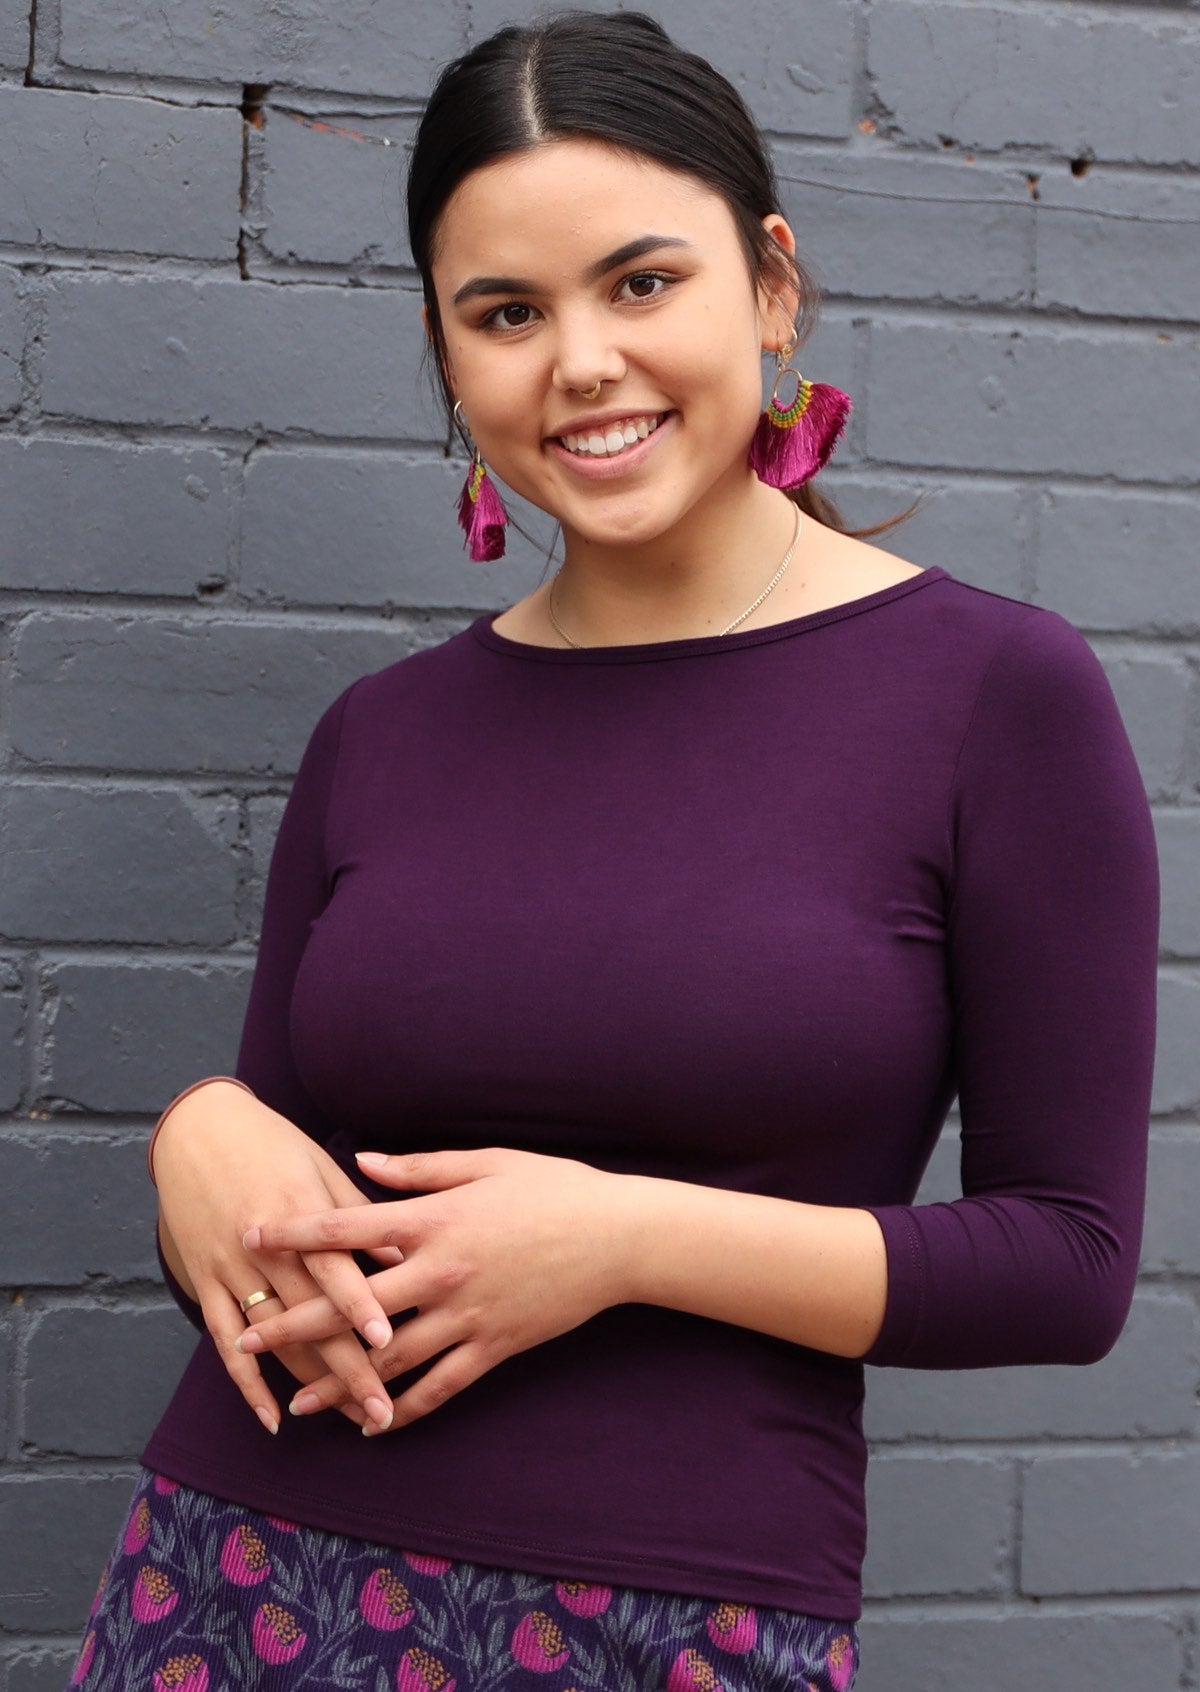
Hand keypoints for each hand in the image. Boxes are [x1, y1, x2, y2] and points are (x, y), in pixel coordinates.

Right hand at [153, 1081, 402, 1434]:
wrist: (197, 1130)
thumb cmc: (273, 1143)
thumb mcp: (321, 1167)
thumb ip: (360, 1214)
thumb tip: (406, 1254)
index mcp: (299, 1213)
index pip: (334, 1269)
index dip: (360, 1306)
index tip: (389, 1343)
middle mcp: (263, 1247)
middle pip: (311, 1317)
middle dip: (348, 1368)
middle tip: (383, 1412)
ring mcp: (229, 1268)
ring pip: (274, 1339)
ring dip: (311, 1384)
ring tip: (349, 1419)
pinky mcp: (203, 1281)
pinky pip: (224, 1340)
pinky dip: (247, 1382)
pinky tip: (273, 1418)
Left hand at [238, 1147, 635, 1430]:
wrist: (618, 1237)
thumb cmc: (554, 1188)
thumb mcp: (486, 1163)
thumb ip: (419, 1169)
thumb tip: (361, 1162)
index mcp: (436, 1219)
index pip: (347, 1228)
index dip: (294, 1234)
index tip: (251, 1237)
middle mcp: (442, 1272)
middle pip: (352, 1304)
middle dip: (294, 1322)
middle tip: (246, 1338)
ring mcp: (468, 1315)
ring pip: (388, 1359)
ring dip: (337, 1381)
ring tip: (295, 1399)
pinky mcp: (495, 1346)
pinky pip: (440, 1387)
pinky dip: (404, 1409)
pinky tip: (374, 1425)